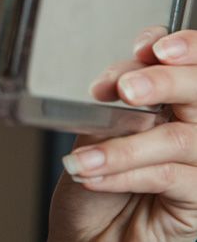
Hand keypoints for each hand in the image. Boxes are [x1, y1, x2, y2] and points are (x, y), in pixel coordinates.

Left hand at [48, 28, 196, 240]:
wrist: (85, 237)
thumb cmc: (93, 184)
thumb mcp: (97, 131)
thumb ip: (117, 103)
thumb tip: (125, 78)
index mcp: (174, 102)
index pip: (192, 63)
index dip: (184, 46)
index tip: (149, 47)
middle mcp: (195, 128)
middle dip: (163, 81)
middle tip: (127, 90)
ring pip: (178, 137)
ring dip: (124, 145)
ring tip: (85, 157)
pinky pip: (168, 175)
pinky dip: (125, 172)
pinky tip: (94, 176)